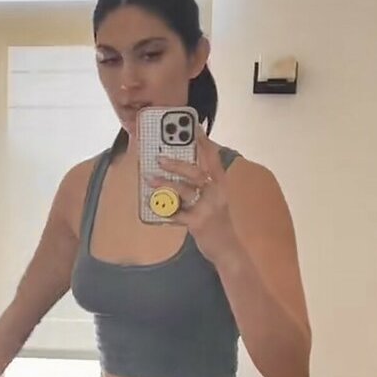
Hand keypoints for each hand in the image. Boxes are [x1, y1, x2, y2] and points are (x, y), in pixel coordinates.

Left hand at [148, 127, 241, 264]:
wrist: (227, 249)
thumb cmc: (218, 222)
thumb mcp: (216, 200)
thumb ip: (202, 186)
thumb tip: (179, 172)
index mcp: (220, 184)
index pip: (214, 158)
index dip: (204, 142)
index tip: (194, 126)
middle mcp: (216, 193)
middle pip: (195, 172)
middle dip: (176, 164)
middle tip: (159, 158)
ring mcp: (208, 208)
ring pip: (184, 191)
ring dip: (164, 185)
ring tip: (149, 180)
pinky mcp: (198, 223)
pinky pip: (176, 214)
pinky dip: (164, 211)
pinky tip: (153, 208)